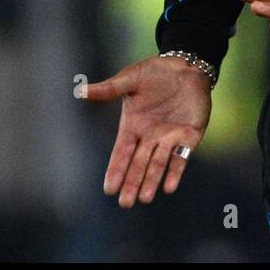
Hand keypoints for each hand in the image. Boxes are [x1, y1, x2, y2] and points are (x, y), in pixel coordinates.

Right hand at [84, 55, 211, 206]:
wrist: (186, 66)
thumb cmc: (155, 72)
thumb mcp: (130, 79)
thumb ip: (109, 89)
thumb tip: (80, 90)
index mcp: (133, 127)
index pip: (122, 153)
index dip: (116, 170)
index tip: (109, 189)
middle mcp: (150, 137)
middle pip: (139, 164)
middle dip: (132, 183)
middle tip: (125, 204)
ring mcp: (170, 138)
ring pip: (158, 164)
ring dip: (152, 181)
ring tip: (144, 199)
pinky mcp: (189, 136)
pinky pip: (181, 157)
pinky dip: (175, 171)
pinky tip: (169, 187)